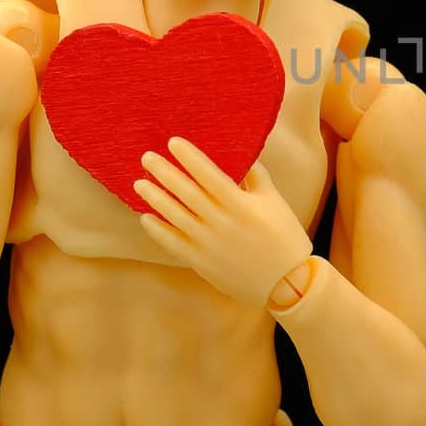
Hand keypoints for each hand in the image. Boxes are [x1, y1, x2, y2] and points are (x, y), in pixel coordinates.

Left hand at [135, 136, 313, 307]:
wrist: (286, 283)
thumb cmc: (284, 237)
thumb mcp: (275, 201)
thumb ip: (257, 176)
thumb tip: (241, 155)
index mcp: (240, 205)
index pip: (208, 175)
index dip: (189, 158)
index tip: (173, 142)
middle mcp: (220, 222)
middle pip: (186, 192)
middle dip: (165, 173)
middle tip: (147, 157)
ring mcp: (208, 244)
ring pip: (175, 216)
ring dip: (155, 198)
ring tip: (139, 183)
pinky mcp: (201, 262)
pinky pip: (173, 244)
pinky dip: (158, 231)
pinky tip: (145, 218)